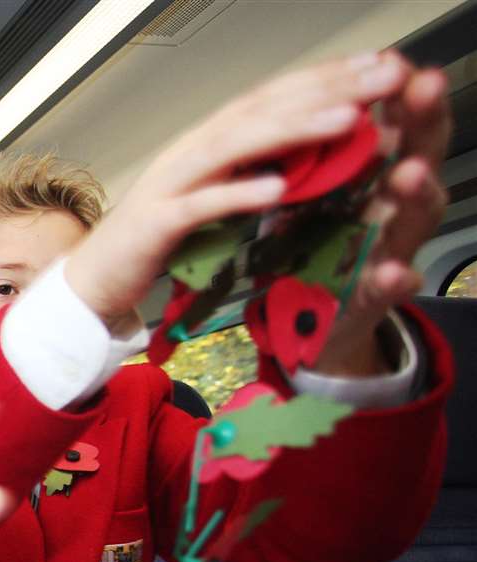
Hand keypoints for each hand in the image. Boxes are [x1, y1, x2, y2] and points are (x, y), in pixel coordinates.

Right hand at [66, 51, 412, 325]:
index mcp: (206, 143)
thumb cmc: (154, 240)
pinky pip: (202, 205)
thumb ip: (252, 172)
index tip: (378, 67)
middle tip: (381, 77)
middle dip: (324, 91)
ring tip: (346, 120)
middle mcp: (188, 152)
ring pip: (236, 147)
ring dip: (294, 131)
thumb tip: (309, 154)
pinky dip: (239, 194)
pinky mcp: (156, 224)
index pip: (271, 98)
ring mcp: (170, 185)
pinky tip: (278, 187)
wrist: (92, 281)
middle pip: (260, 111)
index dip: (324, 78)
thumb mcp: (213, 197)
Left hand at [316, 60, 449, 376]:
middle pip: (422, 156)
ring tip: (407, 174)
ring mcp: (394, 250)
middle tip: (422, 89)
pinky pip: (393, 287)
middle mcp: (397, 207)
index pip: (398, 126)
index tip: (397, 63)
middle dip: (424, 123)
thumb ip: (324, 158)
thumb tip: (315, 105)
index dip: (402, 94)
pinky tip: (391, 272)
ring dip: (417, 192)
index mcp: (379, 176)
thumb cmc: (322, 247)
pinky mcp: (377, 296)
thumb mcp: (319, 197)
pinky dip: (394, 279)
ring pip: (418, 217)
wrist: (319, 320)